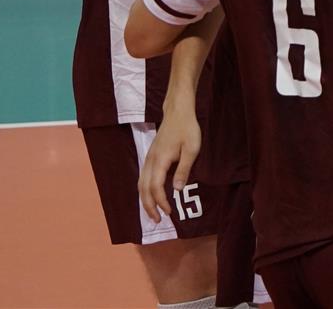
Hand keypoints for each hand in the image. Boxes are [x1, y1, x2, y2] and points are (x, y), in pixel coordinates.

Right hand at [137, 108, 201, 223]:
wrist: (178, 111)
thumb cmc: (187, 129)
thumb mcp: (192, 149)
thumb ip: (183, 169)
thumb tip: (177, 190)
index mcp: (160, 160)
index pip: (156, 187)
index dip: (161, 202)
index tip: (169, 212)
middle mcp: (150, 160)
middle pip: (144, 189)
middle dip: (149, 206)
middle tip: (158, 220)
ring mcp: (149, 157)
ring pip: (141, 183)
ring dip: (145, 200)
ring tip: (153, 213)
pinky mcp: (151, 155)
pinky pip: (143, 177)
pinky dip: (145, 190)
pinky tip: (151, 195)